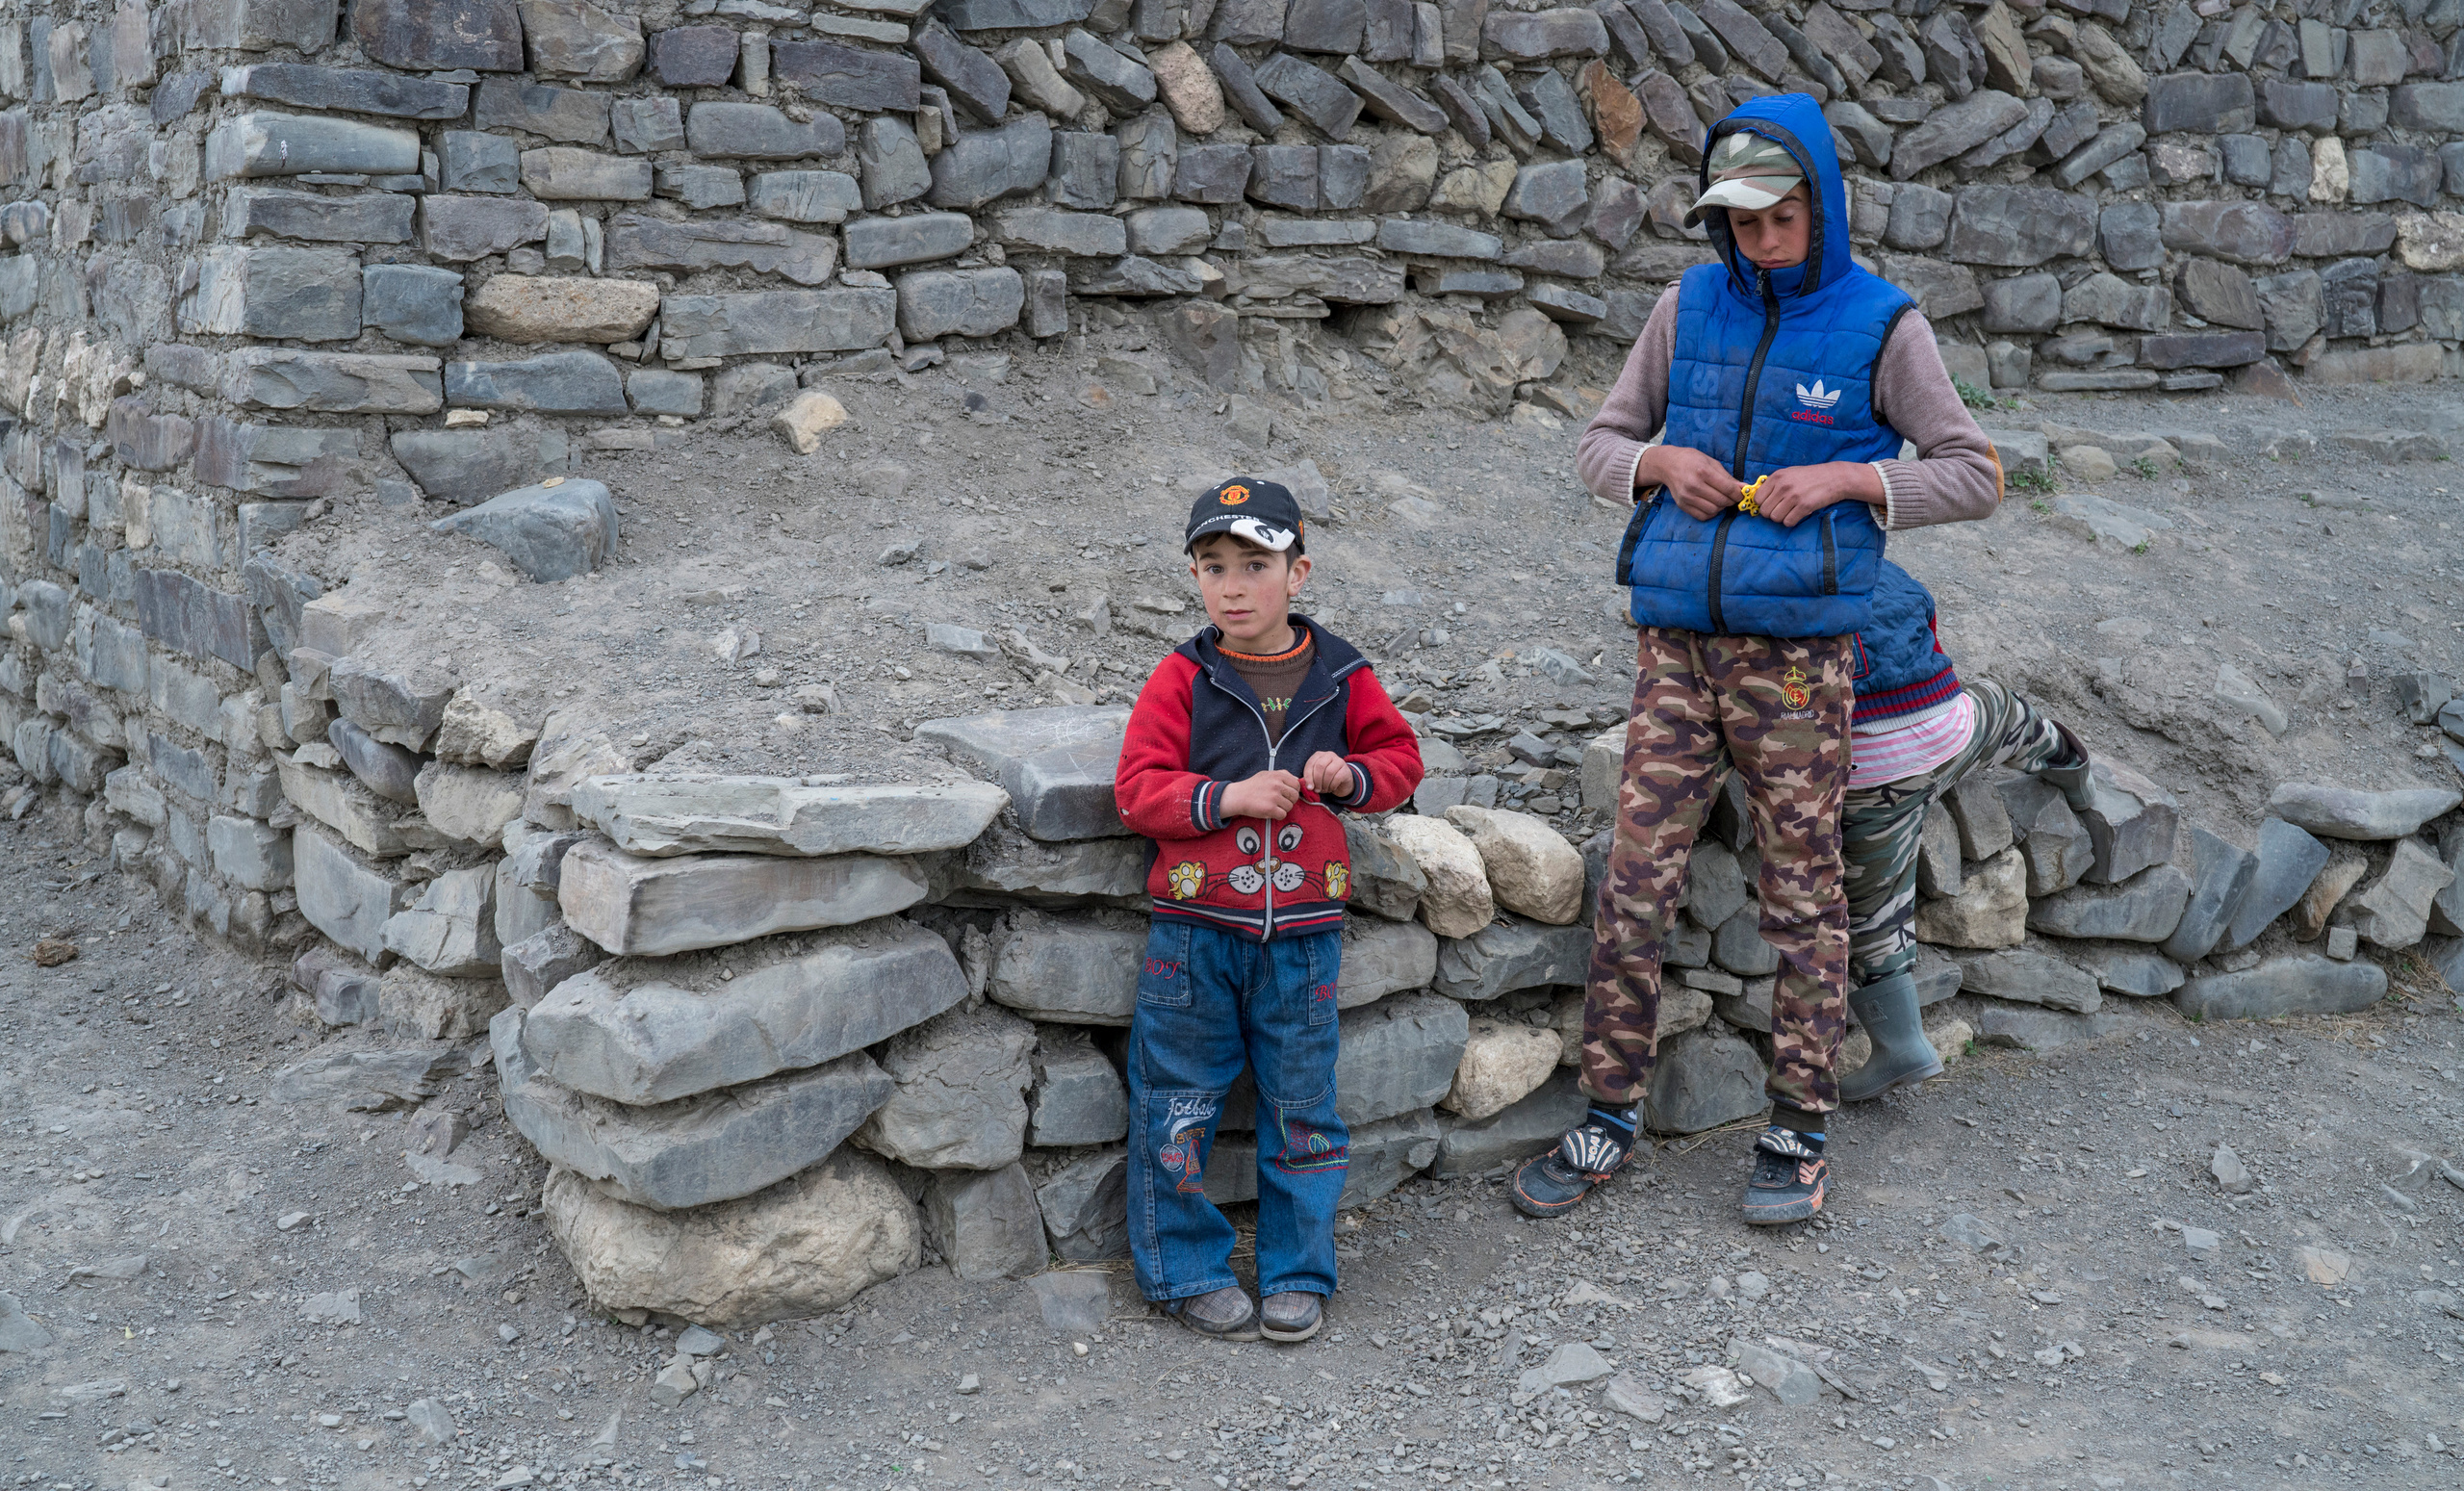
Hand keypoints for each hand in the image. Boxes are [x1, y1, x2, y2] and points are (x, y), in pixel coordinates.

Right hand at [1221, 770, 1301, 820]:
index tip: (1286, 794)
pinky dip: (1277, 815)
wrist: (1238, 796)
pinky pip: (1283, 815)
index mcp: (1278, 775)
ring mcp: (1274, 797)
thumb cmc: (1253, 786)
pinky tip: (1270, 811)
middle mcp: (1277, 785)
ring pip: (1289, 807)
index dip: (1293, 791)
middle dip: (1289, 801)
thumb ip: (1283, 775)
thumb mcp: (1267, 774)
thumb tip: (1297, 780)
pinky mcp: (1270, 809)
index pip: (1296, 785)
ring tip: (1272, 805)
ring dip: (1282, 808)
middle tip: (1280, 802)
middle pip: (1295, 797)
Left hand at [1302, 751, 1353, 798]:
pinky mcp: (1346, 769)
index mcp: (1319, 755)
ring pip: (1329, 772)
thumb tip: (1308, 786)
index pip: (1310, 764)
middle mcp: (1329, 755)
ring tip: (1324, 790)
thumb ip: (1310, 779)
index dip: (1308, 776)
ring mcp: (1339, 761)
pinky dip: (1332, 786)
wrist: (1342, 782)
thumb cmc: (1326, 779)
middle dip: (1317, 780)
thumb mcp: (1316, 777)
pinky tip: (1331, 788)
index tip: (1309, 787)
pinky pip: (1337, 778)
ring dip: (1325, 784)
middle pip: (1320, 766)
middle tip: (1317, 789)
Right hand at [1637, 445, 1743, 519]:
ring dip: (1721, 507)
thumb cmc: (1691, 460)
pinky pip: (1702, 516)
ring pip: (1713, 510)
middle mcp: (1694, 485)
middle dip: (1731, 501)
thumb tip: (1743, 487)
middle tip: (1732, 497)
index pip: (1727, 488)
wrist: (1667, 464)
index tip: (1740, 494)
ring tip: (1720, 500)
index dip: (1738, 494)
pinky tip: (1711, 505)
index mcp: (1703, 471)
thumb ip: (1727, 476)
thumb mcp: (1711, 462)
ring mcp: (1686, 497)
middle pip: (1721, 501)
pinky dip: (1711, 513)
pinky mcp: (1682, 505)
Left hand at [1746, 462, 1884, 527]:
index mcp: (1777, 477)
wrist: (1835, 477)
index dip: (1764, 504)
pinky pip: (1788, 522)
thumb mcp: (1789, 473)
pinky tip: (1798, 514)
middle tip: (1783, 509)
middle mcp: (1783, 486)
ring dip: (1782, 518)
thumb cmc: (1811, 476)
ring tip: (1791, 511)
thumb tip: (1757, 498)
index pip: (1757, 498)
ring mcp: (1793, 496)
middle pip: (1765, 511)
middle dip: (1772, 513)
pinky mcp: (1804, 506)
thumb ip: (1774, 484)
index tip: (1772, 504)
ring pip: (1775, 518)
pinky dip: (1792, 521)